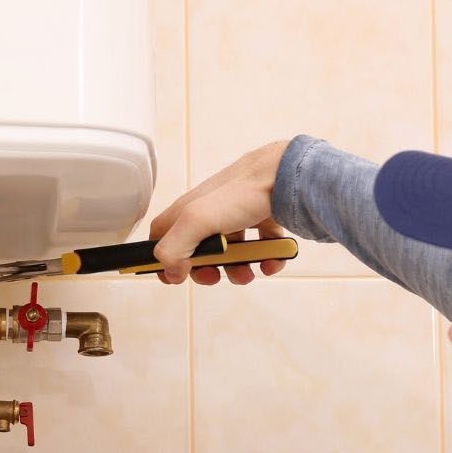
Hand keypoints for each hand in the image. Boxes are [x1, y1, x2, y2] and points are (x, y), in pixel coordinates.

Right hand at [150, 140, 292, 284]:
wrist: (288, 177)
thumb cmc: (242, 193)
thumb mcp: (196, 221)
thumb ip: (173, 248)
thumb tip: (171, 272)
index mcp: (188, 209)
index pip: (162, 234)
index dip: (163, 258)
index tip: (174, 276)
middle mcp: (211, 211)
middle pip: (198, 250)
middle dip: (205, 270)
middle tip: (213, 276)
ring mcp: (238, 214)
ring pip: (232, 251)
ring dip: (238, 269)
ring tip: (248, 273)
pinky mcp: (264, 217)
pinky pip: (262, 246)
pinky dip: (266, 259)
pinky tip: (271, 261)